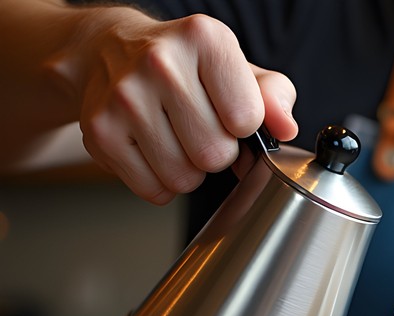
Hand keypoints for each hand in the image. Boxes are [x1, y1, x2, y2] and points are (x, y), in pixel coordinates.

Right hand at [64, 8, 296, 203]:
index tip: (229, 113)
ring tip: (175, 138)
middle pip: (216, 154)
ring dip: (189, 171)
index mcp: (204, 39)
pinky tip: (151, 148)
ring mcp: (125, 97)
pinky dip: (160, 182)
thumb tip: (285, 128)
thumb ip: (273, 96)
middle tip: (199, 128)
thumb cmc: (186, 67)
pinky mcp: (100, 131)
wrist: (107, 52)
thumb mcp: (237, 69)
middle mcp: (160, 62)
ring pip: (185, 178)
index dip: (244, 128)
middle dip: (217, 153)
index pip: (247, 119)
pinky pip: (153, 190)